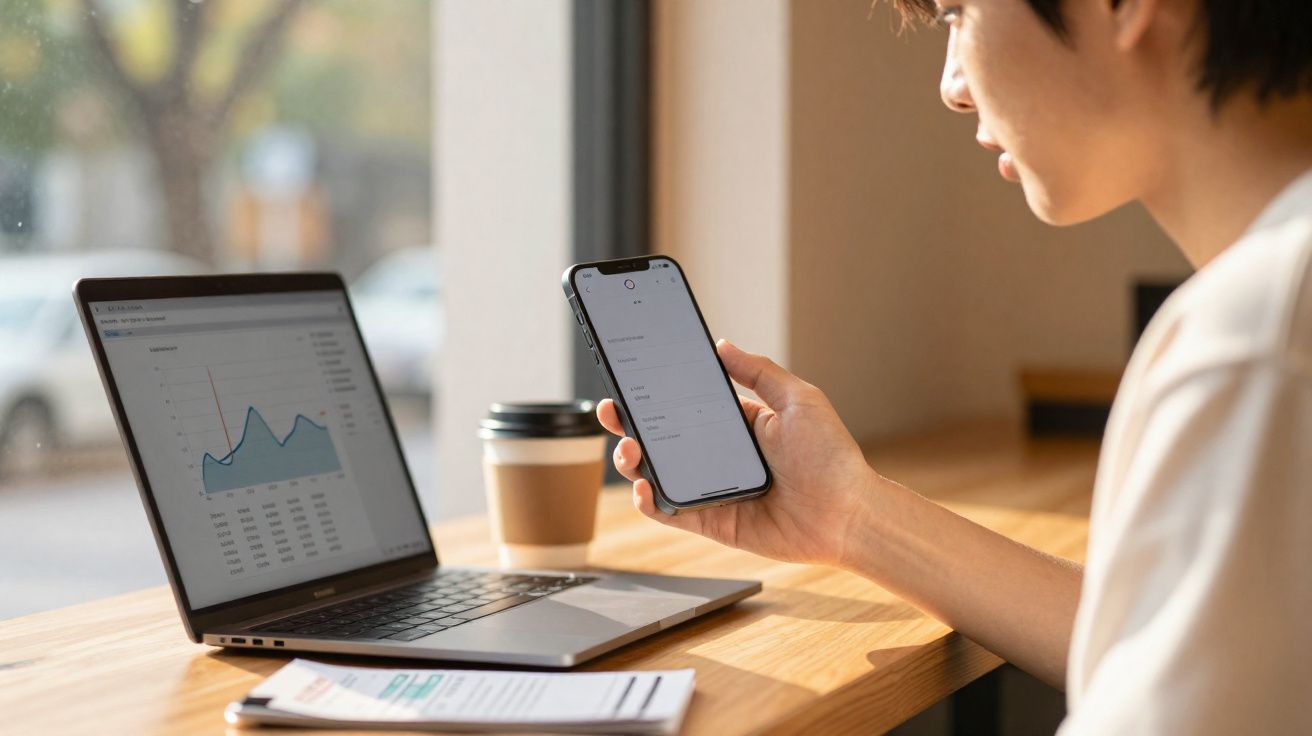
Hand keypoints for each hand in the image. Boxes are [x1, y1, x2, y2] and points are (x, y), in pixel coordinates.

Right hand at [597, 340, 876, 566]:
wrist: (848, 514)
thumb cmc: (831, 457)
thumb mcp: (798, 399)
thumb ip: (758, 372)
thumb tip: (723, 344)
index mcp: (738, 424)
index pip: (685, 404)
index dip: (656, 392)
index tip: (630, 375)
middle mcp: (720, 456)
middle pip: (661, 437)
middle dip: (629, 423)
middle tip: (611, 409)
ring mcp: (713, 489)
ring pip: (658, 473)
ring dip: (633, 460)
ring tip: (629, 449)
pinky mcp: (712, 522)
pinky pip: (670, 511)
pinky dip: (649, 501)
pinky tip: (643, 487)